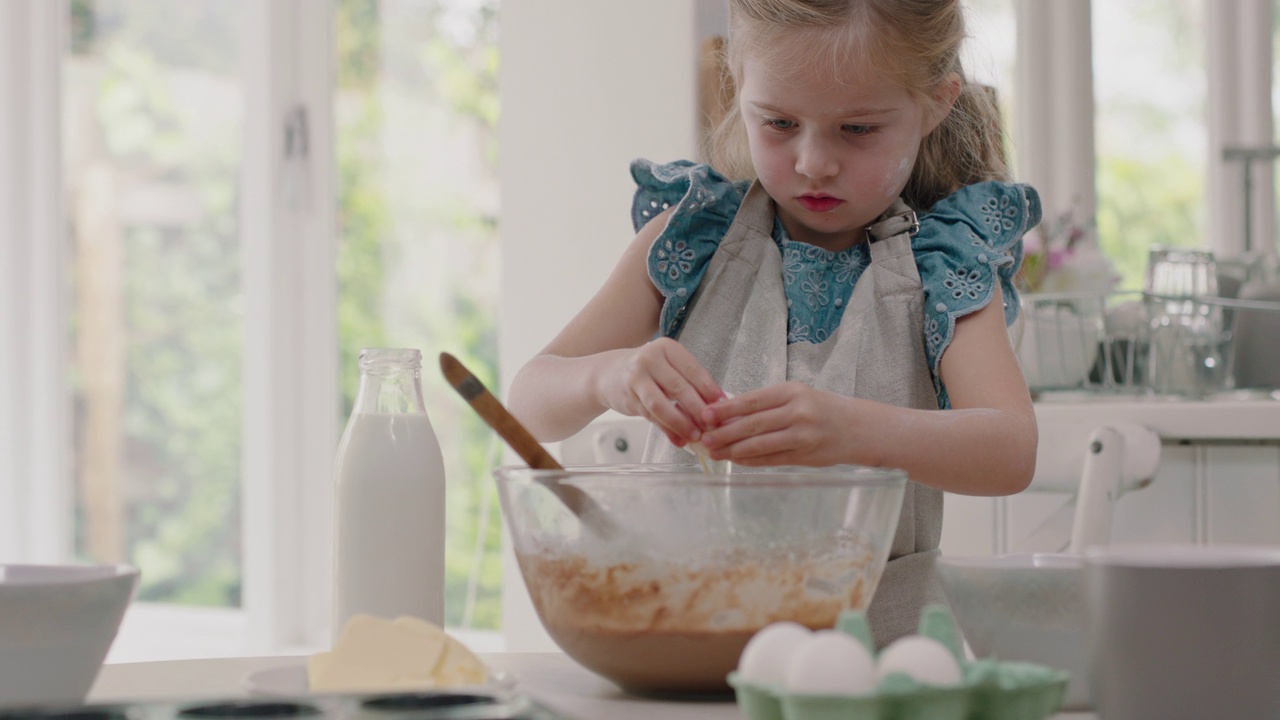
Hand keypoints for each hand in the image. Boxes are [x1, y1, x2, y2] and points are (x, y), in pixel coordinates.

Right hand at [599, 338, 725, 445]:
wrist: (610, 374)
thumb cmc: (649, 371)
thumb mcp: (670, 368)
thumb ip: (691, 383)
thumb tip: (719, 405)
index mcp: (667, 348)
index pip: (693, 370)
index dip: (709, 390)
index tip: (723, 407)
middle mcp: (650, 358)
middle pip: (678, 387)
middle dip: (697, 409)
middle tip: (712, 426)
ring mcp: (636, 377)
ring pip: (661, 404)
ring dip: (680, 423)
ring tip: (695, 436)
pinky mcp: (628, 396)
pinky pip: (651, 416)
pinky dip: (667, 430)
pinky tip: (679, 440)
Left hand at [696, 382, 859, 465]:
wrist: (856, 428)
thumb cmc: (821, 408)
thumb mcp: (797, 396)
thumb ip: (766, 403)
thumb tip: (727, 412)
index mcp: (791, 392)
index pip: (751, 401)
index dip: (725, 410)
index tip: (705, 415)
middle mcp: (797, 412)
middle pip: (752, 425)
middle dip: (724, 433)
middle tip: (704, 439)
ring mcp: (801, 436)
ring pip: (759, 445)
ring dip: (733, 450)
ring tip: (715, 452)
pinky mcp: (804, 456)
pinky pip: (770, 459)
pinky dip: (750, 460)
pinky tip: (735, 460)